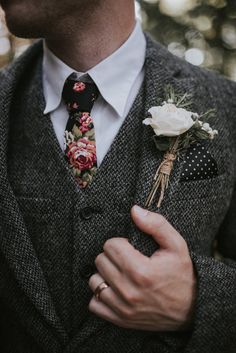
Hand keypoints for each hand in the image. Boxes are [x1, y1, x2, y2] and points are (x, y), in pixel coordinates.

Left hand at [89, 205, 196, 330]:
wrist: (192, 308)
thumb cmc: (182, 274)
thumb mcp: (176, 245)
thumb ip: (156, 224)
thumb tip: (134, 210)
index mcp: (141, 271)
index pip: (110, 245)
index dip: (120, 242)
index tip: (130, 247)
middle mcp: (129, 291)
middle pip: (100, 261)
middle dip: (112, 256)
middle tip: (126, 258)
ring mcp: (123, 308)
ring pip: (95, 281)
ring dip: (105, 274)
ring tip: (120, 273)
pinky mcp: (120, 320)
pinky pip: (94, 303)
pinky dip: (100, 295)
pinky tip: (114, 288)